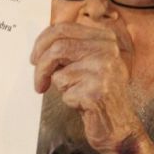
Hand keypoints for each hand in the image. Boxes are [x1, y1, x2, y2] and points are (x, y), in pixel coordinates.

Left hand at [31, 22, 153, 153]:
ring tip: (61, 92)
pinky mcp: (98, 90)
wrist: (119, 125)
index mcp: (104, 37)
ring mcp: (104, 69)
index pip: (64, 28)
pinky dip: (67, 98)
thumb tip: (40, 44)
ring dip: (51, 82)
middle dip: (40, 63)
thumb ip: (71, 48)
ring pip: (59, 69)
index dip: (42, 41)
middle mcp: (107, 49)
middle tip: (37, 77)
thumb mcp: (88, 62)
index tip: (35, 57)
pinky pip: (66, 90)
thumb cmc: (98, 92)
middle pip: (58, 46)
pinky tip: (81, 103)